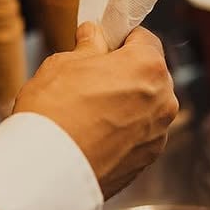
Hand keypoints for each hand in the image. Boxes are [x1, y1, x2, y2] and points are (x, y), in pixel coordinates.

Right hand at [13, 24, 178, 198]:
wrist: (46, 172)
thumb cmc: (54, 112)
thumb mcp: (64, 63)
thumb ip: (88, 46)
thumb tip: (93, 36)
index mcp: (148, 67)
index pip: (145, 39)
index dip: (121, 39)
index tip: (104, 44)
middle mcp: (163, 101)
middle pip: (149, 75)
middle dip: (125, 73)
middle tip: (90, 78)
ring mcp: (157, 134)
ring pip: (145, 107)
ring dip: (125, 103)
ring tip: (88, 111)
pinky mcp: (146, 161)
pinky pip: (138, 135)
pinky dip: (122, 131)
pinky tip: (93, 133)